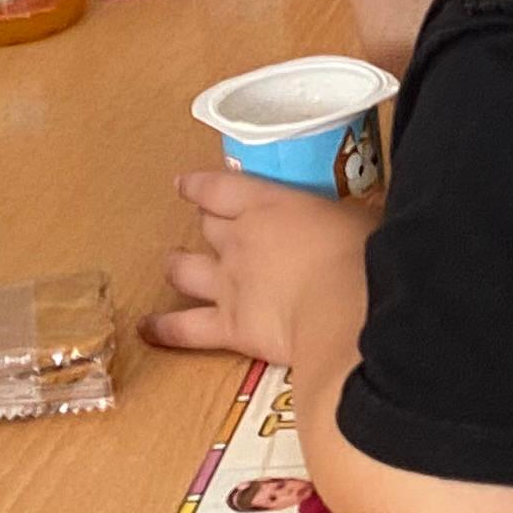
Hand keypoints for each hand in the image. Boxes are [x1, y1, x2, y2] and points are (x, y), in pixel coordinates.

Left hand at [141, 165, 375, 365]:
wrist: (345, 309)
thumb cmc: (363, 254)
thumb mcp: (364, 217)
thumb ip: (348, 216)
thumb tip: (366, 214)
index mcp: (269, 205)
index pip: (220, 187)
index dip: (199, 185)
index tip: (184, 183)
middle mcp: (239, 241)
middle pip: (207, 226)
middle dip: (205, 224)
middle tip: (208, 225)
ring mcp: (228, 285)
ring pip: (186, 271)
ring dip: (178, 266)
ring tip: (172, 265)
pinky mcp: (229, 327)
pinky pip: (185, 329)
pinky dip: (163, 329)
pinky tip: (146, 329)